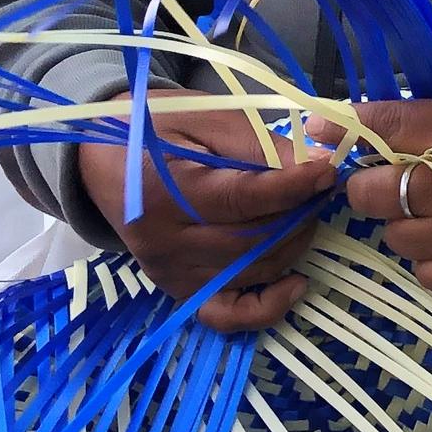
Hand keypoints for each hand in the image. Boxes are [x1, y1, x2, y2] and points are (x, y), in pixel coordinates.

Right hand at [77, 92, 340, 330]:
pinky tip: (296, 283)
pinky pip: (228, 314)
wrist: (104, 158)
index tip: (328, 171)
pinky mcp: (179, 291)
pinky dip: (267, 306)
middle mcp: (163, 243)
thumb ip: (257, 143)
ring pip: (253, 272)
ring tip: (306, 212)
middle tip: (319, 187)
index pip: (241, 200)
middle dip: (299, 214)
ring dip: (293, 245)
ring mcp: (170, 273)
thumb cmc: (157, 128)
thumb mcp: (205, 117)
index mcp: (162, 192)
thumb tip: (316, 165)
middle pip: (254, 241)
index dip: (293, 188)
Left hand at [337, 94, 431, 295]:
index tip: (320, 127)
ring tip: (430, 213)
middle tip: (392, 176)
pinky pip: (428, 274)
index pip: (385, 127)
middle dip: (372, 182)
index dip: (345, 126)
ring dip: (402, 224)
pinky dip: (431, 260)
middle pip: (372, 192)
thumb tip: (397, 127)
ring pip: (394, 239)